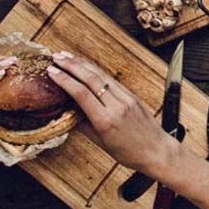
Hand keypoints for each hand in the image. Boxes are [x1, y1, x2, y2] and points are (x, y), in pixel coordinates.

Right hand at [46, 52, 178, 176]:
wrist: (157, 151)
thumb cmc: (129, 152)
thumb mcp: (100, 142)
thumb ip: (83, 125)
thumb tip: (66, 113)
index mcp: (105, 120)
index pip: (81, 93)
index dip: (65, 79)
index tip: (51, 71)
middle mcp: (117, 106)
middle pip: (91, 79)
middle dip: (72, 65)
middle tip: (56, 57)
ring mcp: (127, 99)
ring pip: (103, 76)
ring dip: (83, 64)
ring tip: (67, 56)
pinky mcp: (133, 96)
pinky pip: (112, 81)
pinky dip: (97, 71)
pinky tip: (87, 66)